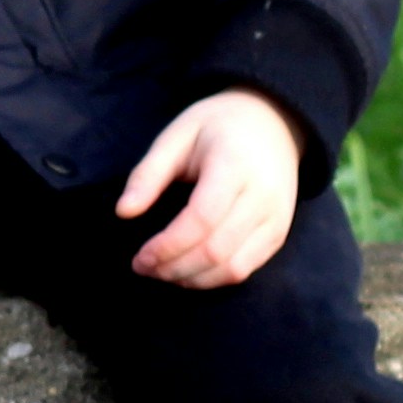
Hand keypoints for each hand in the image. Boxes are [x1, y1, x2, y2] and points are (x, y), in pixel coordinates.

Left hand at [117, 91, 299, 287]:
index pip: (202, 219)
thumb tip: (123, 212)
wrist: (274, 122)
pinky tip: (188, 272)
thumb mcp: (177, 136)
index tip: (140, 257)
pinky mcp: (279, 233)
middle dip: (174, 267)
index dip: (168, 245)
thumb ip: (148, 174)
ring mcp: (275, 217)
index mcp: (235, 165)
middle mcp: (262, 196)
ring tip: (162, 272)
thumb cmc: (217, 127)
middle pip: (216, 249)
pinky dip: (214, 279)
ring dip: (192, 279)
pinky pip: (246, 268)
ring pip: (233, 267)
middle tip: (144, 268)